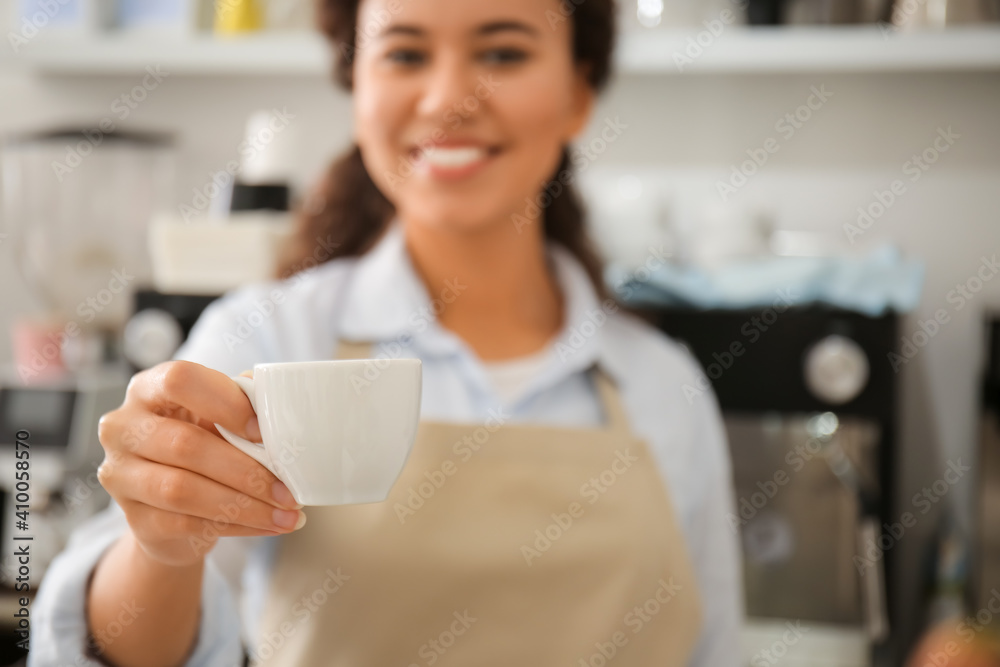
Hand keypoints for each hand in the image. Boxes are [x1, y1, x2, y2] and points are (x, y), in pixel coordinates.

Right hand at [97, 361, 306, 567]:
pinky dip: (236, 526)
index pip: (180, 380)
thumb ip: (243, 403)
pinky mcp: (134, 519)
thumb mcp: (217, 417)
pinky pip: (187, 524)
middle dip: (246, 470)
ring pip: (183, 491)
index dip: (225, 404)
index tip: (262, 431)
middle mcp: (123, 428)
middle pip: (185, 445)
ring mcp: (121, 476)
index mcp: (148, 388)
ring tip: (286, 513)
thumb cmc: (200, 444)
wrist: (170, 506)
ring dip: (245, 505)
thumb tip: (278, 406)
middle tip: (288, 489)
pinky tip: (267, 525)